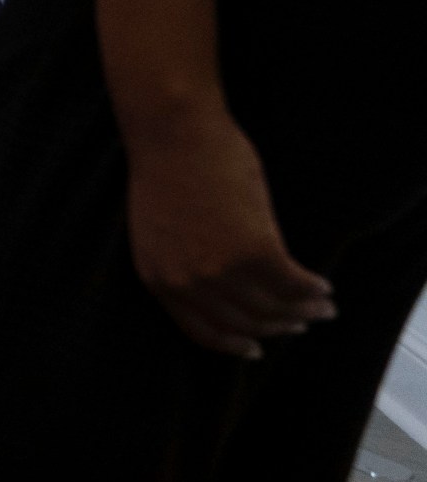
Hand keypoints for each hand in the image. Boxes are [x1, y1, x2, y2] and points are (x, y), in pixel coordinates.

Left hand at [126, 112, 333, 358]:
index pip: (201, 332)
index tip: (255, 349)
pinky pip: (293, 283)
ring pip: (273, 308)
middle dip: (278, 327)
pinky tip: (324, 287)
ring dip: (303, 312)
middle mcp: (188, 283)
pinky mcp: (255, 250)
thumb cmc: (166, 169)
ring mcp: (221, 269)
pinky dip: (313, 289)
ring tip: (321, 307)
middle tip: (301, 323)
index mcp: (158, 279)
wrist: (172, 132)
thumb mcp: (161, 231)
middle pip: (244, 323)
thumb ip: (185, 263)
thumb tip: (226, 287)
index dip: (233, 344)